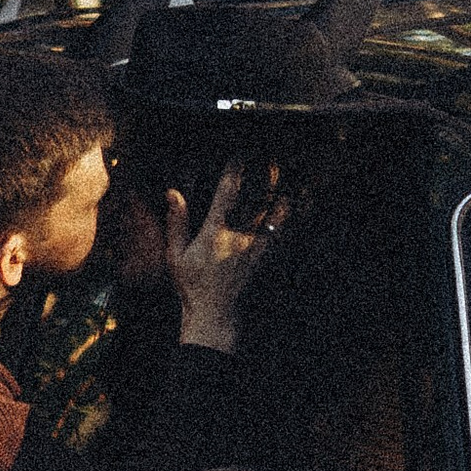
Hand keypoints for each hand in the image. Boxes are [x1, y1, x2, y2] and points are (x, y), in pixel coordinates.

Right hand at [166, 158, 288, 351]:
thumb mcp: (176, 255)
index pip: (227, 192)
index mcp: (216, 232)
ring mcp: (258, 249)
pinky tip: (297, 210)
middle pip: (259, 199)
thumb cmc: (193, 285)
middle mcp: (240, 237)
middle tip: (269, 160)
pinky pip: (285, 236)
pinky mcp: (269, 261)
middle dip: (266, 176)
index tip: (238, 155)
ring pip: (279, 215)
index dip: (233, 169)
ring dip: (284, 195)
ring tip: (288, 180)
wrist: (215, 315)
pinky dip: (292, 220)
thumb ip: (176, 222)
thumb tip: (173, 193)